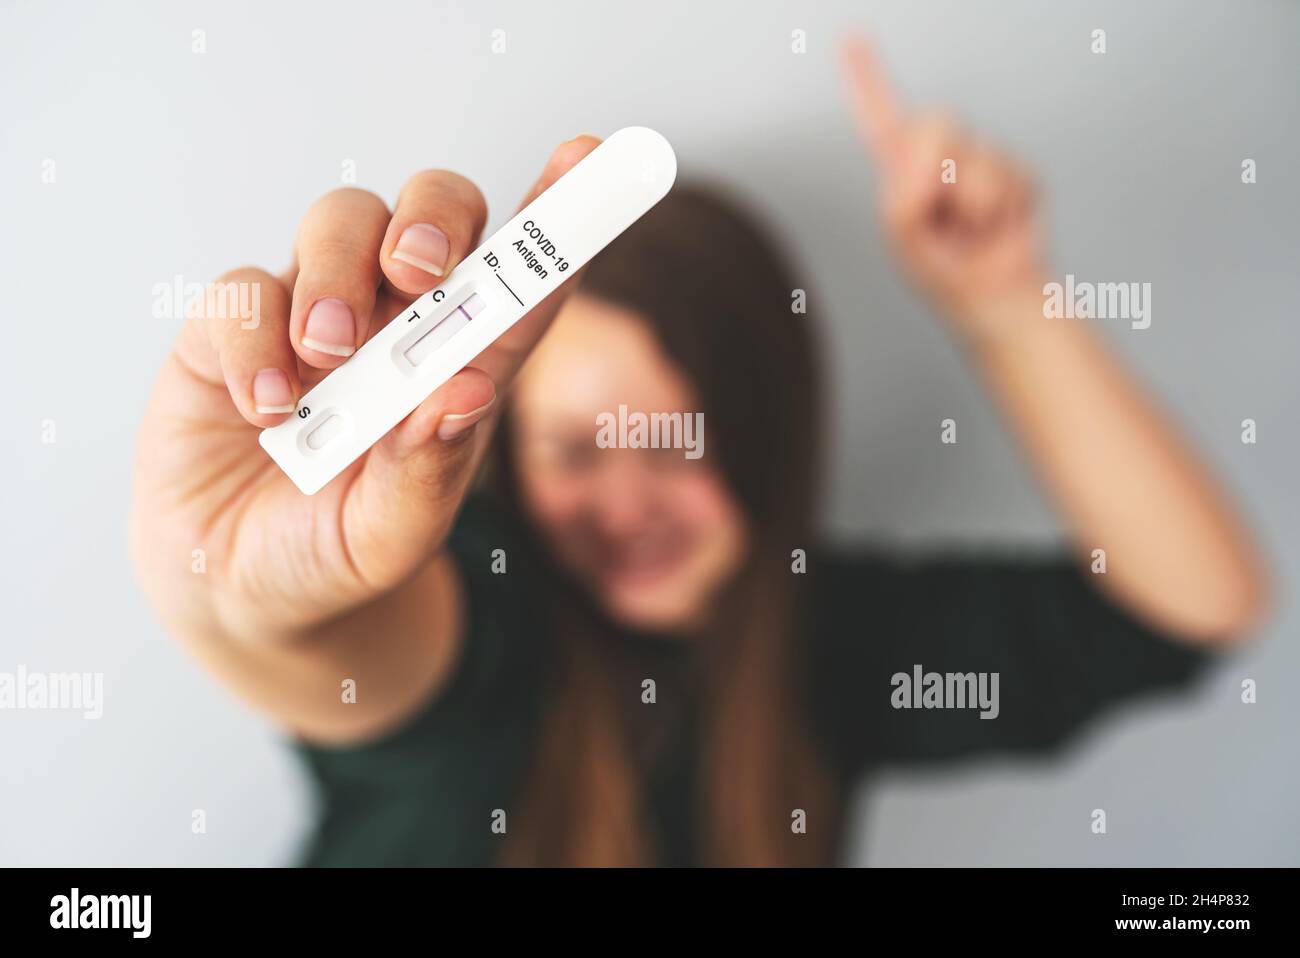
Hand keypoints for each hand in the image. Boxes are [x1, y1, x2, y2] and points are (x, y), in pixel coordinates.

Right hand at [131, 137, 600, 643]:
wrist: (240, 589)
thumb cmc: (337, 555)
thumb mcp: (393, 537)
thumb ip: (428, 473)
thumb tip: (464, 390)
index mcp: (461, 367)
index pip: (519, 283)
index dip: (554, 220)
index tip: (587, 159)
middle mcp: (396, 326)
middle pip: (435, 214)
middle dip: (434, 217)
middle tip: (417, 269)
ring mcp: (315, 318)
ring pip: (340, 221)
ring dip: (338, 273)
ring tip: (328, 355)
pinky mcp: (232, 331)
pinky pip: (243, 288)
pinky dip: (255, 337)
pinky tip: (265, 409)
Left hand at [842, 35, 1045, 340]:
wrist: (993, 295)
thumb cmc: (944, 269)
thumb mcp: (905, 239)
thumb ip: (902, 199)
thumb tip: (928, 165)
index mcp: (902, 172)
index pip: (881, 118)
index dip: (866, 78)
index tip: (850, 37)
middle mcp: (938, 158)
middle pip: (938, 121)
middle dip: (942, 170)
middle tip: (946, 214)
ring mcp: (979, 162)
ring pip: (978, 157)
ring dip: (975, 205)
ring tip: (972, 229)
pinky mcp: (1016, 173)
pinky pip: (1012, 178)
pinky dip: (1003, 212)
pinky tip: (998, 228)